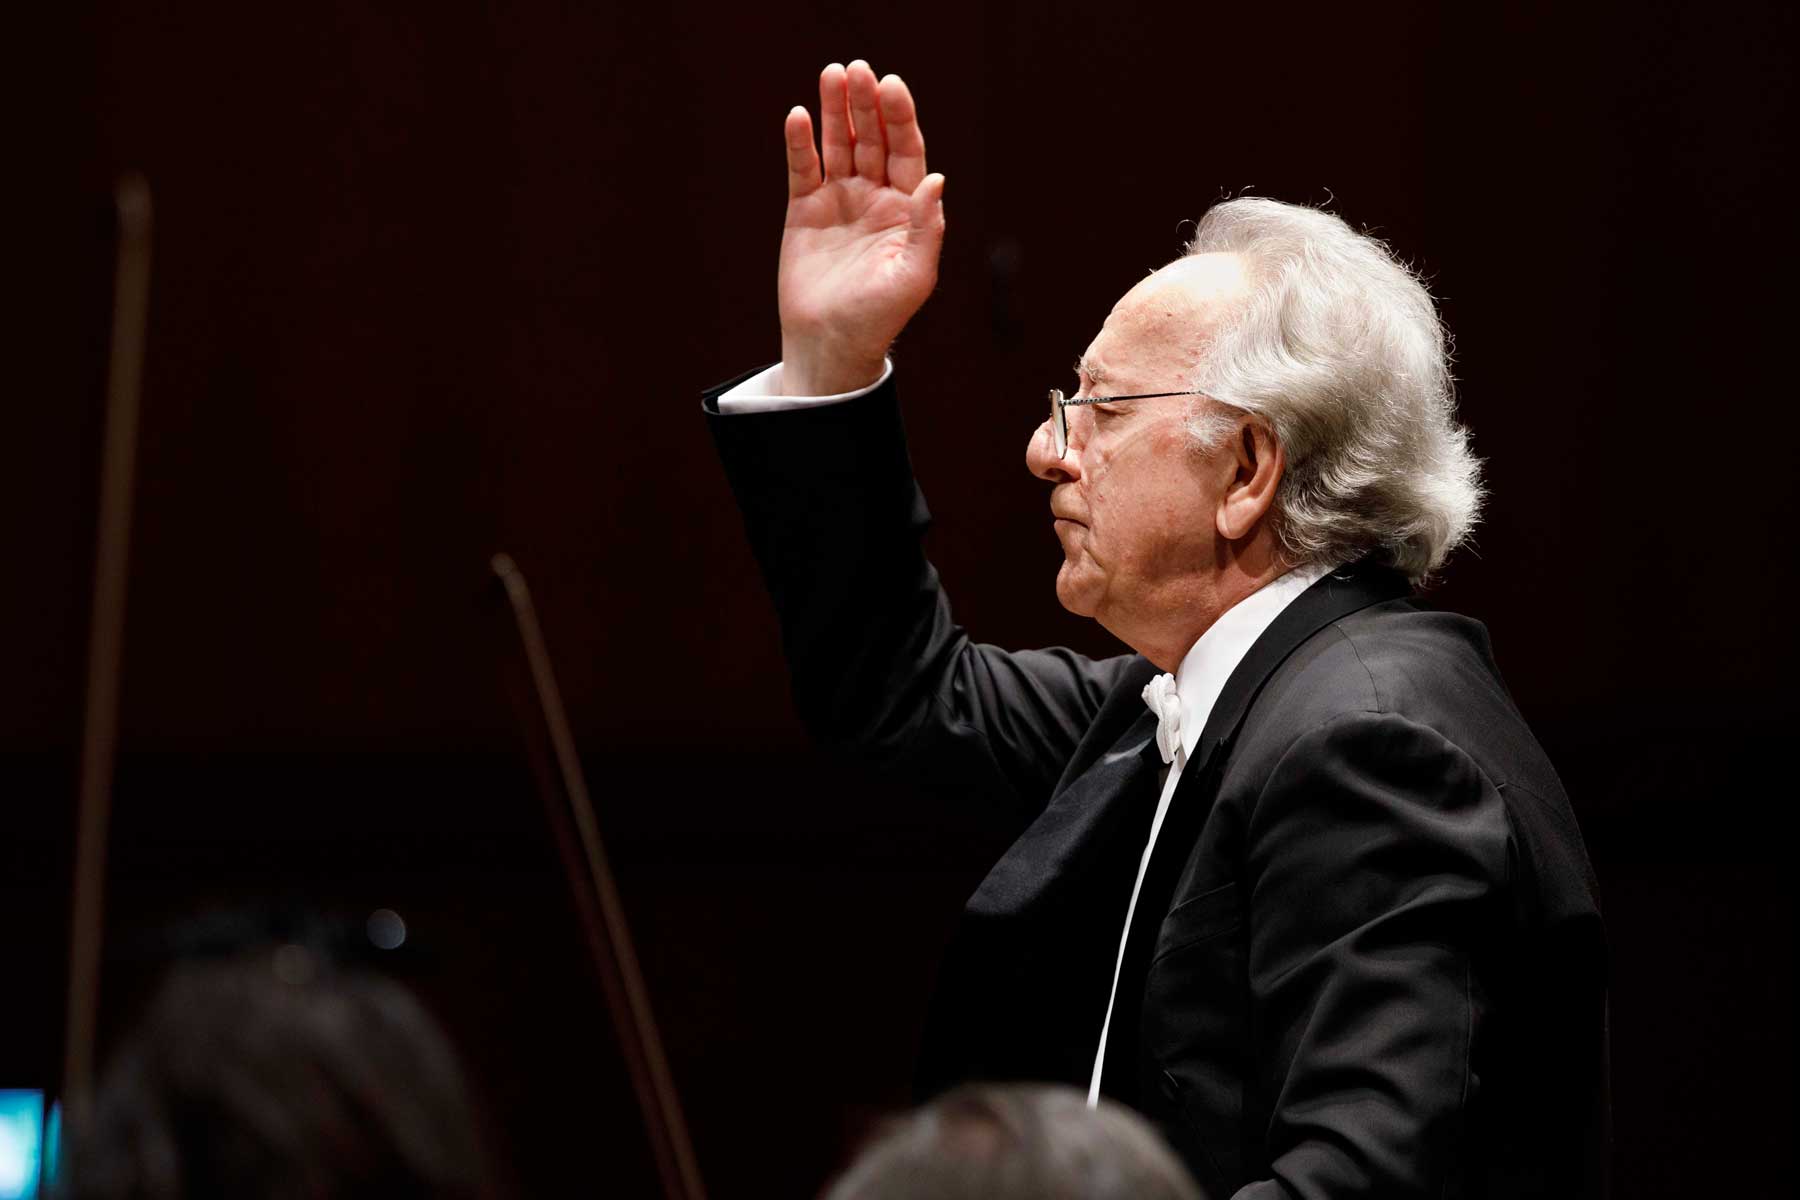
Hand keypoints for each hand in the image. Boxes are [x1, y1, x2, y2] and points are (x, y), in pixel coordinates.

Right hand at [778, 61, 945, 395]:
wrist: (830, 344)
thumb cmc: (879, 317)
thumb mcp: (912, 277)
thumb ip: (928, 228)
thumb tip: (937, 179)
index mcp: (907, 208)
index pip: (906, 151)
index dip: (900, 118)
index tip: (891, 87)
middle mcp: (875, 196)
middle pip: (872, 139)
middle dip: (866, 104)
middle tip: (858, 70)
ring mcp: (839, 201)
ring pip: (838, 145)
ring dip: (835, 111)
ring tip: (832, 75)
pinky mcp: (804, 211)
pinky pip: (803, 169)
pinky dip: (801, 143)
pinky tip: (800, 116)